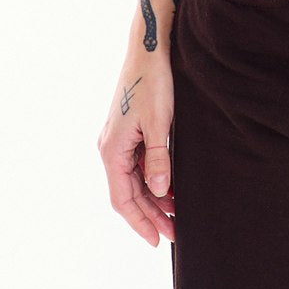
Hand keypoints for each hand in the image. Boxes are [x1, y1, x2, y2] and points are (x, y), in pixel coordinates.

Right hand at [97, 54, 175, 247]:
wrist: (151, 48)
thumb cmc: (153, 81)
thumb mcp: (159, 122)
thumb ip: (158, 159)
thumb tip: (158, 192)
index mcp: (112, 150)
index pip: (123, 199)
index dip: (140, 221)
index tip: (157, 240)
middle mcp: (111, 147)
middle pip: (129, 192)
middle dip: (150, 214)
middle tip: (174, 233)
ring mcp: (120, 139)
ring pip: (135, 179)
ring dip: (154, 197)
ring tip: (177, 213)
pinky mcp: (130, 130)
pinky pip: (139, 163)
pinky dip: (154, 178)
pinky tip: (172, 186)